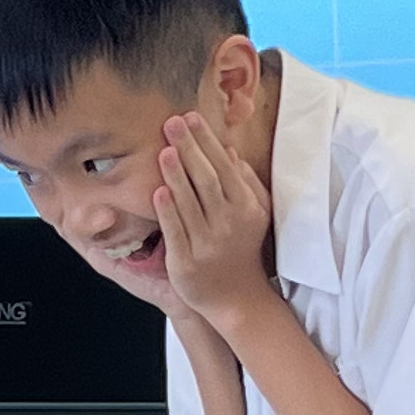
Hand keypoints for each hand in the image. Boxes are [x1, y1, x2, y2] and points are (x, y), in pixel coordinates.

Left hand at [153, 111, 276, 334]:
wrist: (236, 297)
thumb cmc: (242, 247)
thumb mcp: (255, 213)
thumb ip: (244, 181)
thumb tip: (229, 150)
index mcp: (246, 206)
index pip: (225, 167)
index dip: (207, 141)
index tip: (191, 118)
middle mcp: (229, 223)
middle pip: (207, 179)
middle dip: (189, 149)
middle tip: (171, 123)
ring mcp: (208, 244)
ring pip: (190, 203)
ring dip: (176, 175)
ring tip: (164, 150)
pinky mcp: (187, 262)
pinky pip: (176, 232)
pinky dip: (168, 212)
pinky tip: (158, 192)